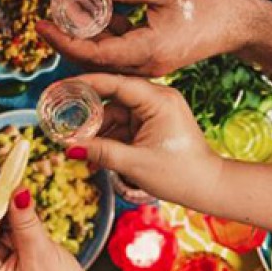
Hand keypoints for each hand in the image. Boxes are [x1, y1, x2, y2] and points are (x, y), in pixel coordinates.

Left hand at [0, 185, 94, 270]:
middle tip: (7, 183)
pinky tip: (26, 208)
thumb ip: (25, 221)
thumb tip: (16, 192)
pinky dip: (19, 220)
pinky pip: (13, 235)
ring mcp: (4, 268)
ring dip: (8, 210)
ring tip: (18, 191)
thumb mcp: (40, 255)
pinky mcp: (20, 262)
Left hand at [37, 0, 258, 76]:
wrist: (241, 24)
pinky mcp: (152, 59)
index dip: (61, 39)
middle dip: (66, 38)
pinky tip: (94, 10)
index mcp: (145, 51)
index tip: (40, 23)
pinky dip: (104, 34)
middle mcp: (144, 66)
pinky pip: (119, 51)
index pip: (91, 54)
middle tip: (47, 14)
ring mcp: (148, 66)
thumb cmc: (208, 5)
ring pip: (104, 56)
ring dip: (84, 35)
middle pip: (91, 59)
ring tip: (66, 7)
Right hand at [65, 74, 220, 207]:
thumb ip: (102, 152)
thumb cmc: (181, 174)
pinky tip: (94, 155)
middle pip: (113, 98)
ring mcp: (156, 110)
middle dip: (89, 114)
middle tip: (62, 119)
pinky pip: (125, 125)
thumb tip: (69, 147)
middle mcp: (158, 98)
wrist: (210, 187)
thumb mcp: (136, 164)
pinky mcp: (154, 123)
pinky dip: (110, 138)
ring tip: (79, 150)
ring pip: (116, 114)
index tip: (62, 86)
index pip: (116, 83)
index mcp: (158, 100)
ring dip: (98, 132)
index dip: (87, 83)